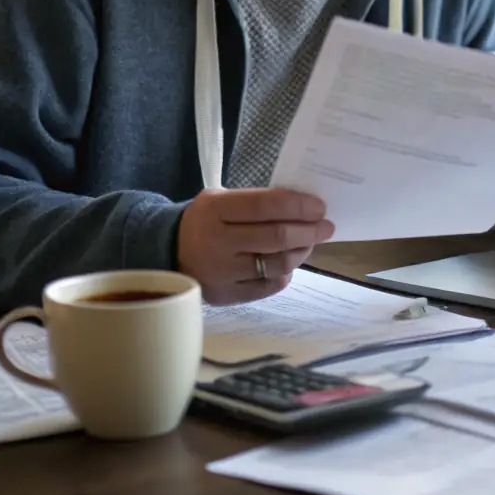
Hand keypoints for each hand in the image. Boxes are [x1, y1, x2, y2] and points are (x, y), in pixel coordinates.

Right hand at [176, 188, 334, 303]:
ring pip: (277, 263)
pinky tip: (288, 262)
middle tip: (326, 227)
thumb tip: (303, 207)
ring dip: (301, 252)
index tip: (320, 207)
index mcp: (215, 210)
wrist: (167, 252)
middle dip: (309, 231)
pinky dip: (285, 273)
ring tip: (309, 243)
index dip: (298, 206)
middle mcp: (217, 242)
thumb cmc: (206, 221)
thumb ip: (256, 202)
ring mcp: (222, 272)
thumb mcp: (221, 200)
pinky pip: (269, 285)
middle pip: (276, 237)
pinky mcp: (227, 295)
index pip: (265, 206)